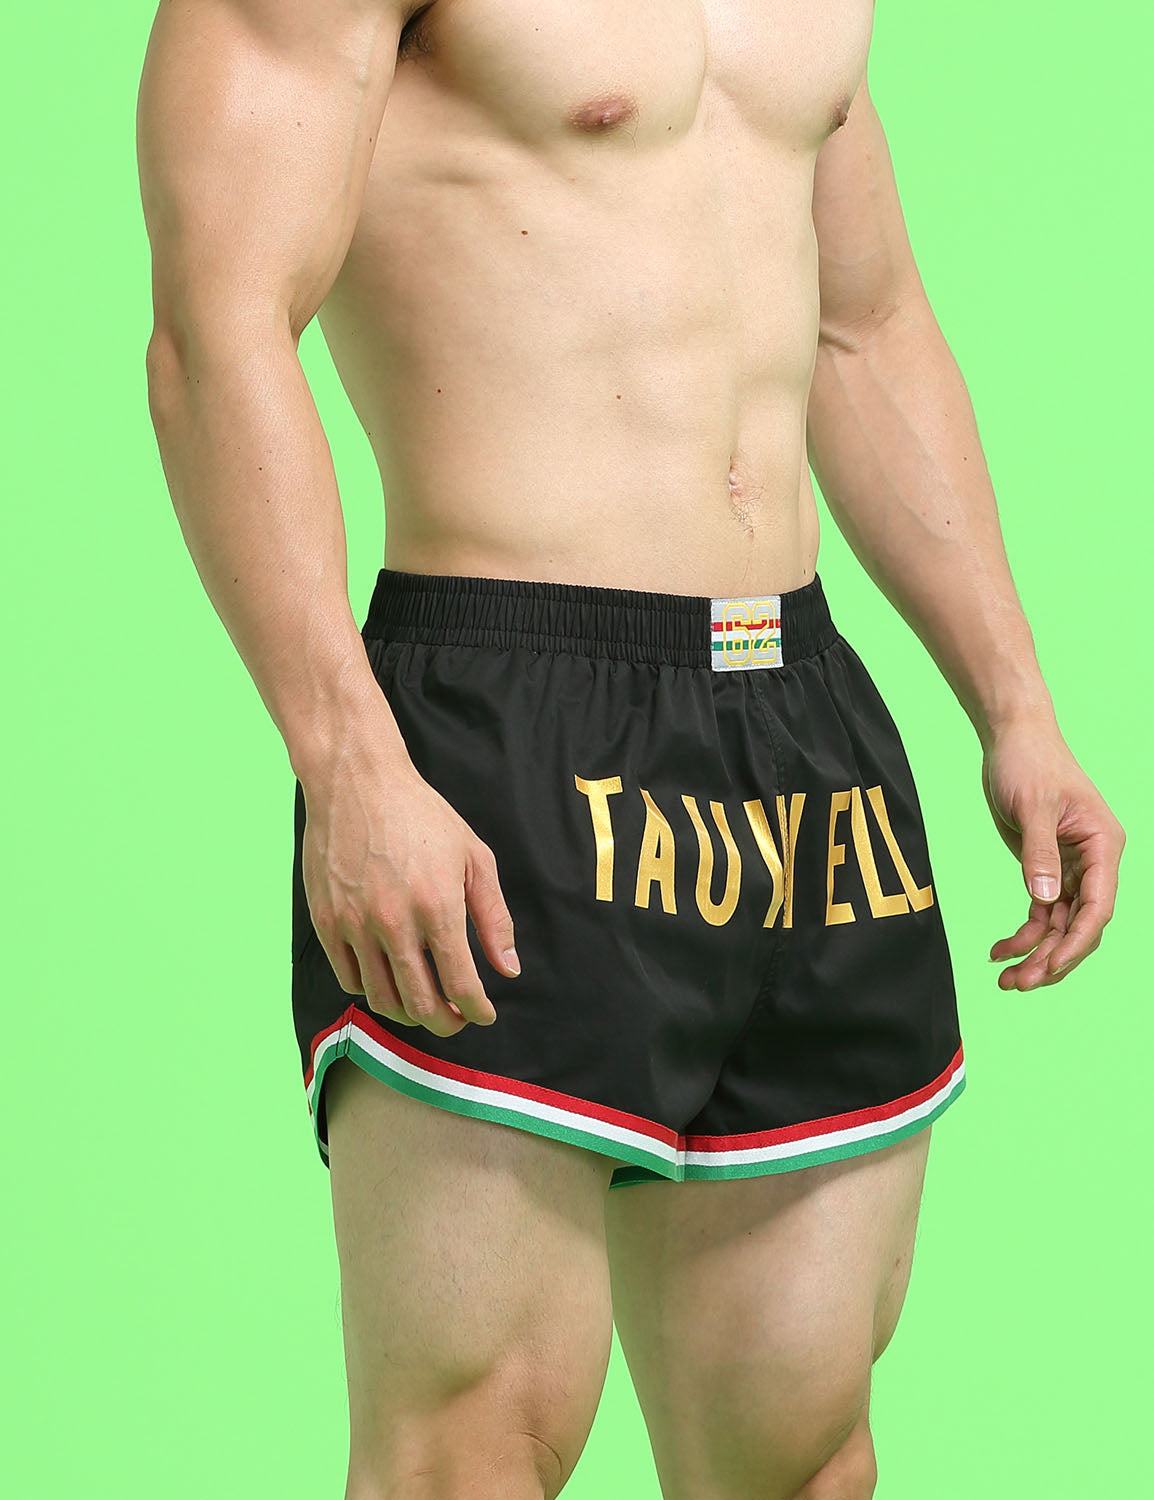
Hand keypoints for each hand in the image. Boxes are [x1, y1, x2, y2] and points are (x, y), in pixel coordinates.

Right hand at [300, 756, 520, 1034]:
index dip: (476, 1010)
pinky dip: (373, 991)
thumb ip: (494, 918)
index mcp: (438, 907)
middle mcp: (394, 923)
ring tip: (424, 1006)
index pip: (461, 985)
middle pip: (421, 1004)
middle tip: (456, 1020)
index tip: (483, 1015)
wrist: (357, 783)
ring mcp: (355, 925)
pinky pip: (349, 978)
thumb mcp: (474, 858)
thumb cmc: (422, 815)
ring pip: (382, 999)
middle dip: (446, 1023)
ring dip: (409, 1015)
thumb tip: (508, 969)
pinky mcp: (326, 921)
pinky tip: (389, 980)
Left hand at [981, 720, 1124, 989]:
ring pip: (1059, 925)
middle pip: (1079, 924)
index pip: (1098, 905)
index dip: (1077, 941)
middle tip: (1018, 984)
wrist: (1012, 739)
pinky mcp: (1045, 868)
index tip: (1051, 967)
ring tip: (1004, 980)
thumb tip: (1044, 900)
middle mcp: (1093, 862)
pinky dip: (1022, 934)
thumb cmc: (1029, 762)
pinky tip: (999, 951)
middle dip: (1052, 957)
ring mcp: (1070, 868)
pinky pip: (1040, 912)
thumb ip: (1038, 854)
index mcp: (1102, 845)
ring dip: (1035, 953)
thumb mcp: (1031, 806)